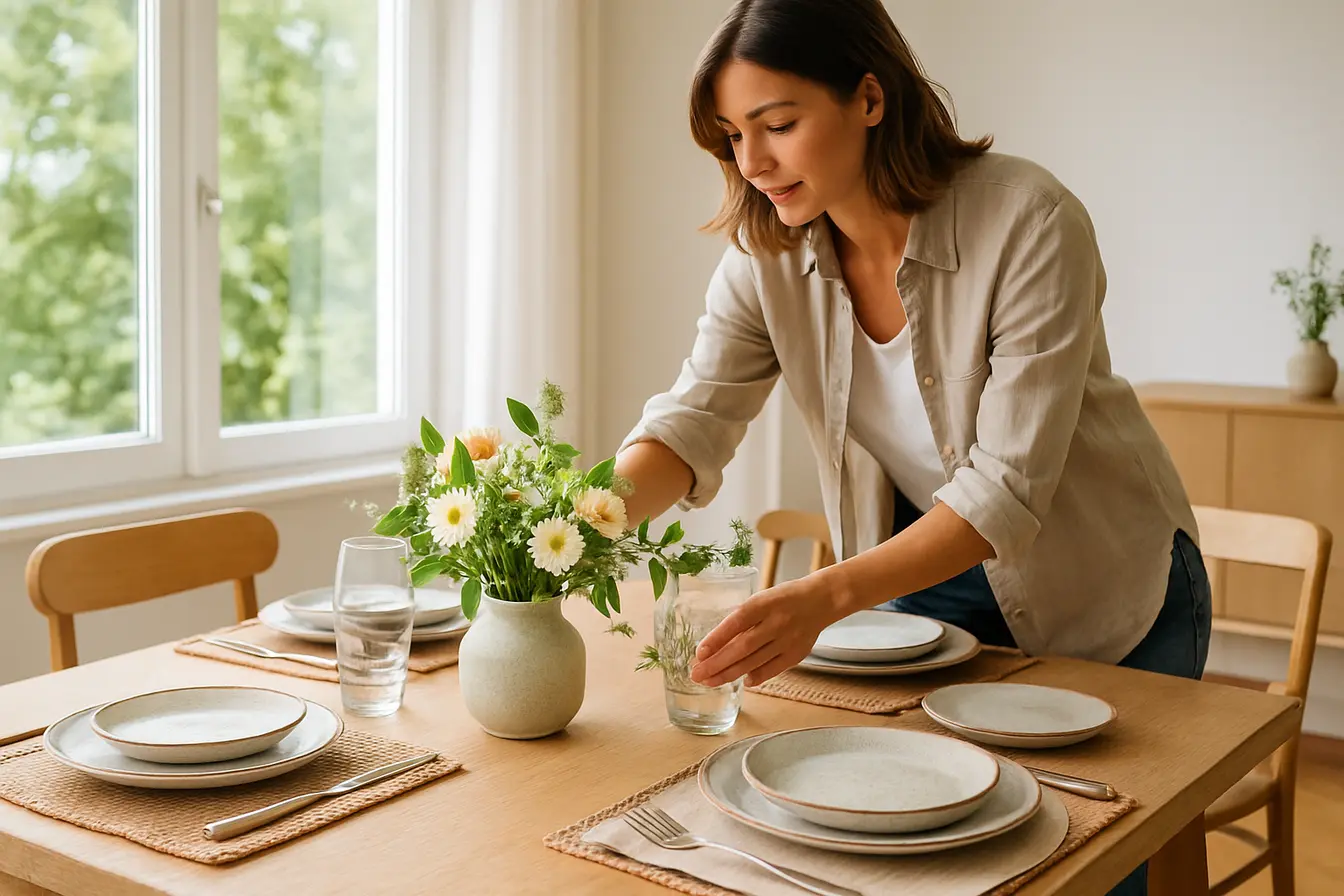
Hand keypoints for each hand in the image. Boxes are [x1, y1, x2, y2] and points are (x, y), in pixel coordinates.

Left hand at [690, 573, 846, 687]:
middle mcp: (776, 622)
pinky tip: (742, 682)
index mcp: (764, 603)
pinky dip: (756, 676)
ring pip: (754, 661)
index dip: (716, 638)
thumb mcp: (761, 599)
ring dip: (729, 673)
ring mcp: (788, 639)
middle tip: (696, 674)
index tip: (699, 653)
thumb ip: (742, 619)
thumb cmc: (783, 599)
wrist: (821, 600)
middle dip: (717, 663)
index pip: (736, 622)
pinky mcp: (797, 653)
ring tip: (710, 681)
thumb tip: (714, 645)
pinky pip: (773, 669)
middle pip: (743, 647)